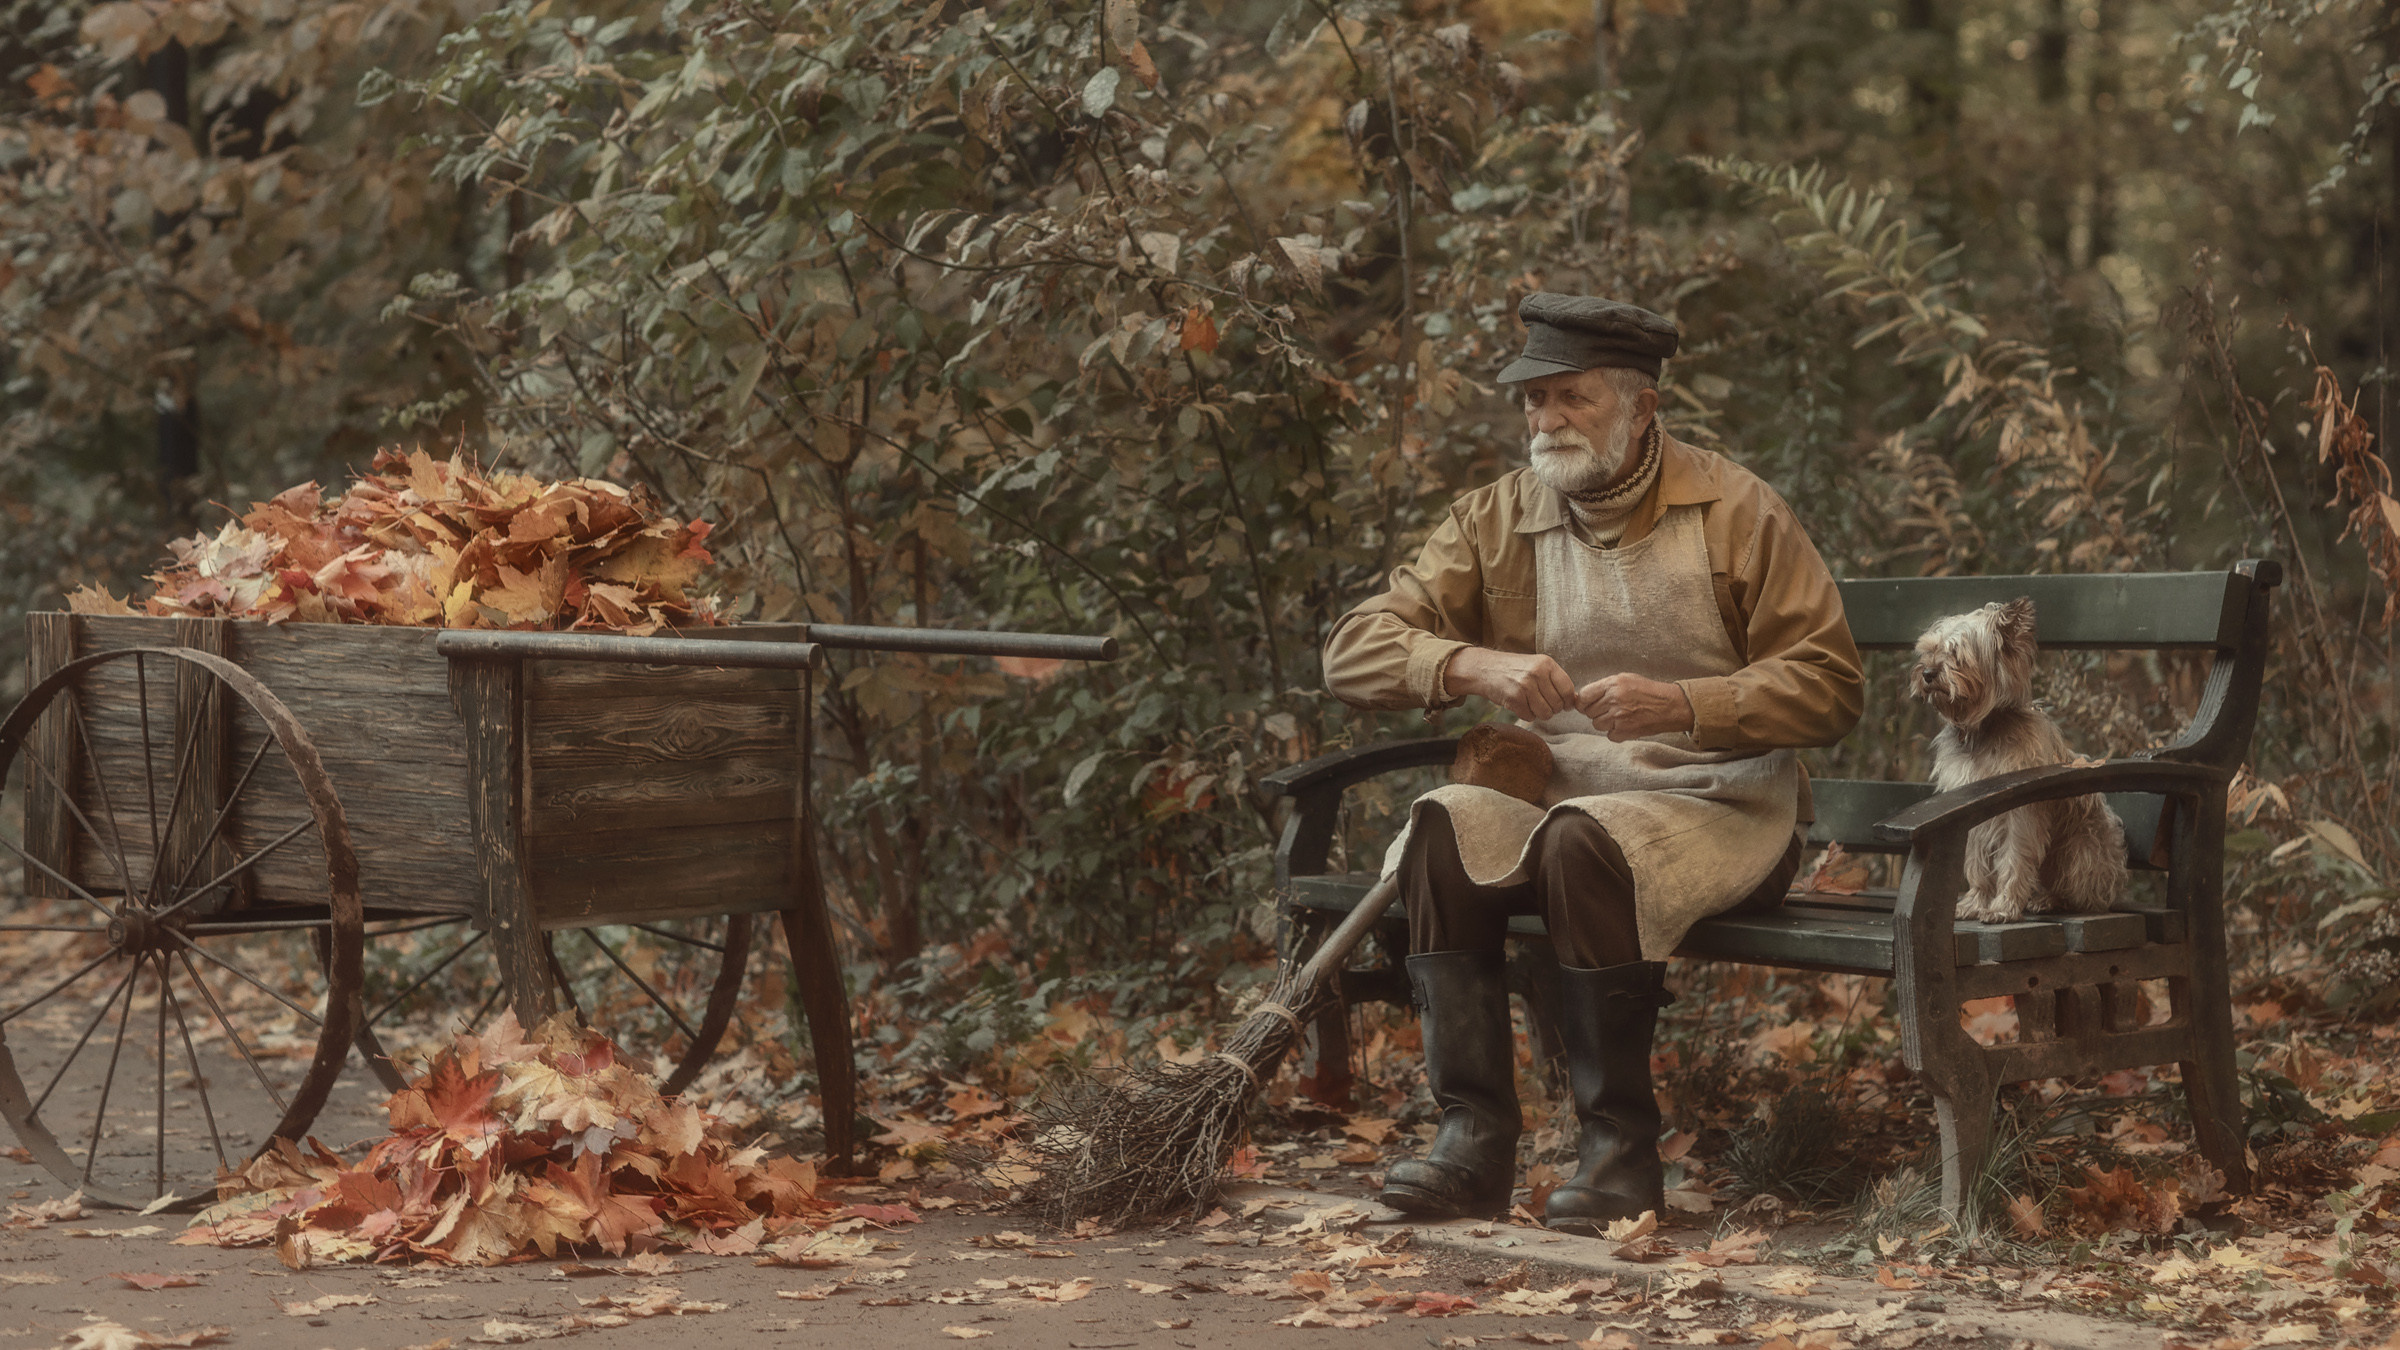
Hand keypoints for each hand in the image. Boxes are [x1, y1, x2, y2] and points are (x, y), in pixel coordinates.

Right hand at [1445, 647, 1576, 721]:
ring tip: (1530, 704)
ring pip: (1545, 713)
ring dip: (1539, 714)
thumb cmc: (1514, 669)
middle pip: (1557, 704)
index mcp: (1546, 663)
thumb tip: (1573, 701)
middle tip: (1541, 703)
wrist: (1485, 668)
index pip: (1568, 690)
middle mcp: (1537, 673)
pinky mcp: (1514, 698)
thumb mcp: (1536, 665)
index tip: (1563, 705)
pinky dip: (1525, 714)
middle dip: (1551, 709)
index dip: (1567, 702)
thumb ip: (1554, 679)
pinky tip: (1519, 704)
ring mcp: (1525, 686)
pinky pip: (1529, 716)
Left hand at [1577, 673, 1693, 740]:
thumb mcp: (1625, 679)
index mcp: (1612, 684)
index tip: (1586, 704)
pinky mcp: (1624, 731)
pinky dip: (1615, 732)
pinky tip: (1625, 724)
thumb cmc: (1646, 690)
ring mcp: (1618, 717)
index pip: (1583, 696)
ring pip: (1597, 724)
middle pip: (1588, 712)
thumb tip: (1580, 698)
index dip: (1583, 702)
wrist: (1669, 706)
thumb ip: (1603, 687)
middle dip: (1597, 711)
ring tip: (1619, 716)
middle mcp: (1613, 700)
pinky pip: (1609, 735)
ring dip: (1605, 722)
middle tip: (1610, 708)